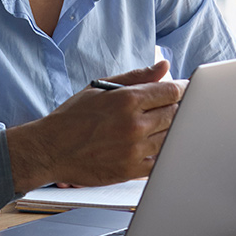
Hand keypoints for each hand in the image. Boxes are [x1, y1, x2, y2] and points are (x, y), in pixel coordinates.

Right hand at [5, 60, 182, 192]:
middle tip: (177, 107)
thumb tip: (163, 65)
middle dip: (180, 108)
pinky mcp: (131, 170)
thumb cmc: (74, 117)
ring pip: (172, 137)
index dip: (183, 89)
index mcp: (127, 99)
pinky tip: (156, 145)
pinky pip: (161, 161)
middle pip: (176, 114)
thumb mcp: (101, 88)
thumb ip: (136, 76)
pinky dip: (164, 152)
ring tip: (163, 126)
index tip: (185, 90)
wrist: (50, 149)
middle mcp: (134, 124)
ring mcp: (134, 149)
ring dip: (174, 130)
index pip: (171, 91)